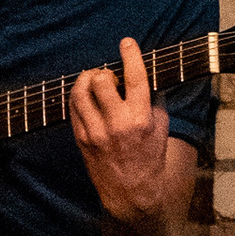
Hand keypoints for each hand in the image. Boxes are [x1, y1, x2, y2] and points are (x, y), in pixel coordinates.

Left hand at [69, 35, 171, 225]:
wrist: (132, 192)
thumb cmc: (149, 157)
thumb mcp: (161, 128)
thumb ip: (151, 102)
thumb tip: (141, 78)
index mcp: (140, 119)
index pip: (135, 78)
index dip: (130, 55)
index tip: (127, 43)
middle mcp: (116, 124)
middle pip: (100, 81)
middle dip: (104, 72)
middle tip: (108, 76)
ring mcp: (96, 132)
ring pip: (80, 92)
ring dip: (86, 80)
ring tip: (93, 81)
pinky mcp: (81, 139)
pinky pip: (73, 108)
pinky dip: (78, 97)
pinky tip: (86, 97)